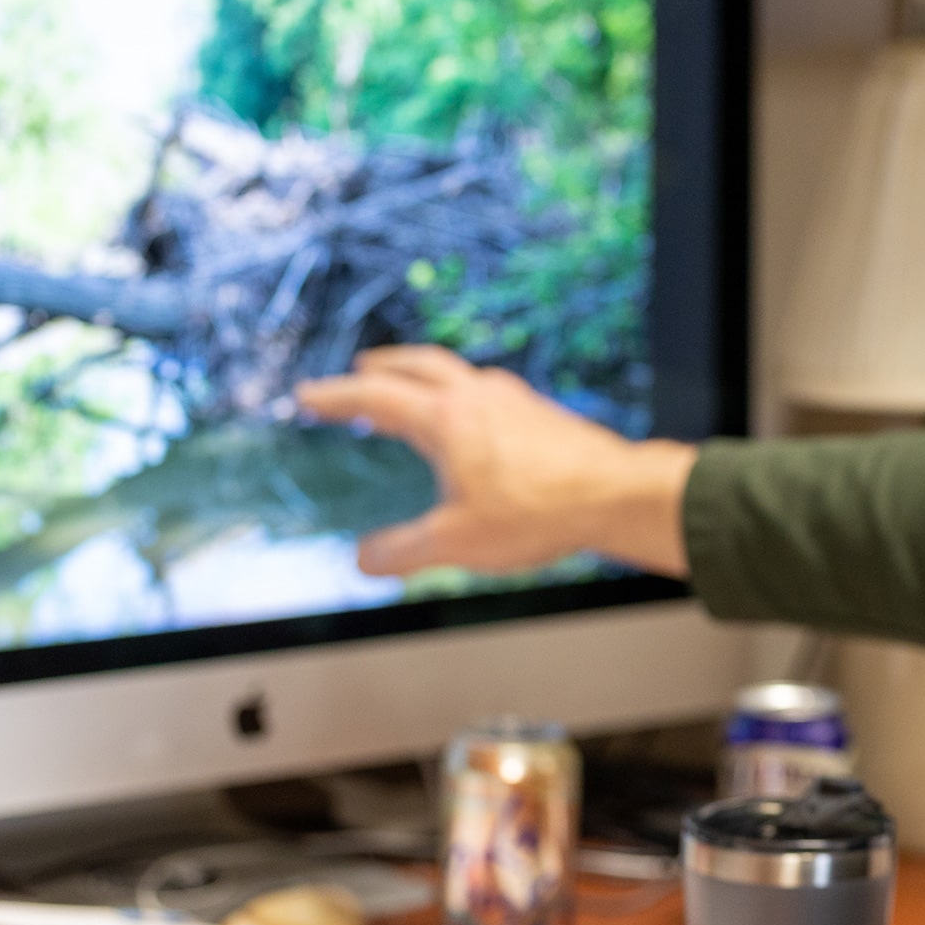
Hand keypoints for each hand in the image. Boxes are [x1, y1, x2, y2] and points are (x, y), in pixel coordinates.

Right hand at [293, 346, 696, 577]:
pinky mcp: (541, 412)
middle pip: (416, 365)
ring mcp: (514, 399)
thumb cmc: (541, 511)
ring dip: (424, 376)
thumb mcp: (455, 543)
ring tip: (412, 393)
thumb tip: (364, 559)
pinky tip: (474, 419)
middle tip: (357, 372)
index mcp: (447, 419)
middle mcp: (478, 396)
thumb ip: (401, 552)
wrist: (615, 494)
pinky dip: (462, 394)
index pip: (375, 396)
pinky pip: (488, 390)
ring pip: (456, 372)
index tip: (308, 395)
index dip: (335, 397)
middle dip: (380, 367)